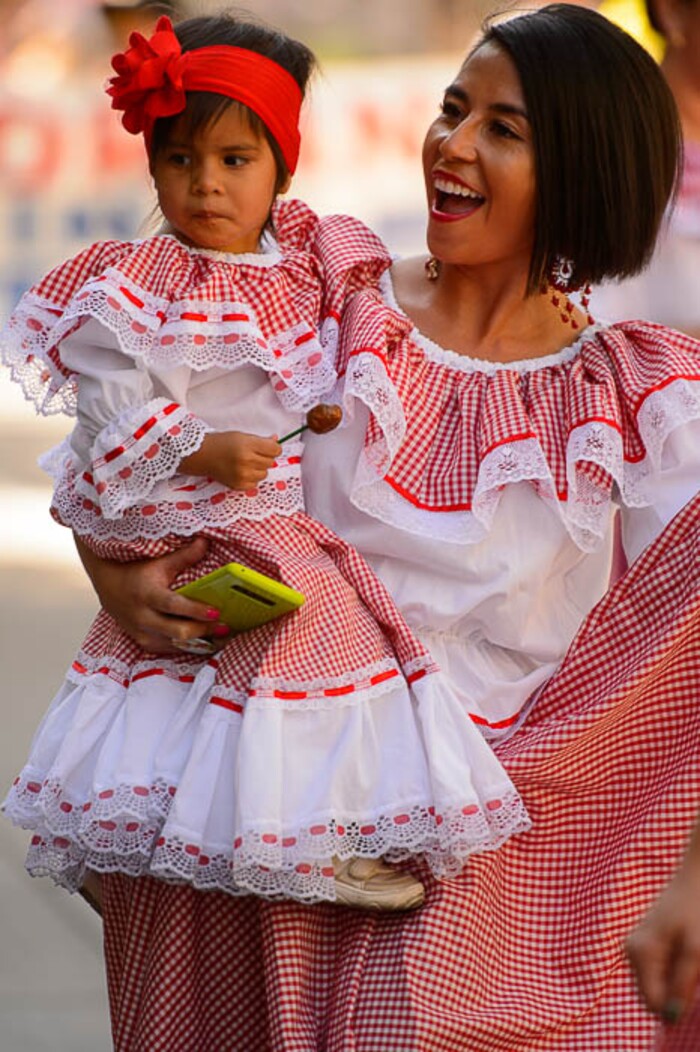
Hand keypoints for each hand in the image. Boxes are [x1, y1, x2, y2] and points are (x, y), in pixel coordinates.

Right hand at [74, 535, 228, 653]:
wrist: (109, 587)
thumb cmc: (136, 572)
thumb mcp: (159, 563)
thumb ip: (184, 556)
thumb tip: (205, 542)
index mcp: (147, 595)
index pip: (173, 606)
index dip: (195, 611)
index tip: (216, 612)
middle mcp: (143, 618)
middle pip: (177, 631)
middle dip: (204, 631)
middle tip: (226, 627)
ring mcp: (142, 634)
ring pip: (176, 645)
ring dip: (200, 642)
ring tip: (222, 637)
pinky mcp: (144, 643)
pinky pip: (170, 650)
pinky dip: (189, 647)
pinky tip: (206, 642)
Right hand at [179, 431, 280, 490]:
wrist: (203, 455)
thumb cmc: (222, 443)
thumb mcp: (242, 436)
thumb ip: (261, 440)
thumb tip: (276, 441)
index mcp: (248, 445)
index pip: (275, 450)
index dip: (274, 448)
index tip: (269, 447)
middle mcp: (246, 461)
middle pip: (271, 462)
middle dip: (265, 457)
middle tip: (254, 454)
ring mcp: (242, 475)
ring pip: (264, 474)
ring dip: (259, 469)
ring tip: (247, 463)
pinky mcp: (238, 485)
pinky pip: (255, 483)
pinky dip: (252, 478)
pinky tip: (242, 471)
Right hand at [625, 854, 699, 1020]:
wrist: (694, 880)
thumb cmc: (696, 911)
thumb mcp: (695, 951)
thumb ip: (681, 984)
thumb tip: (670, 1017)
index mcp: (639, 953)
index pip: (652, 1003)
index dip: (675, 1007)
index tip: (694, 992)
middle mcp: (630, 951)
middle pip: (650, 996)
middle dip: (673, 994)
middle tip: (693, 975)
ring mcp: (633, 947)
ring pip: (652, 985)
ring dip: (673, 983)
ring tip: (689, 961)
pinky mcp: (640, 945)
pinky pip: (653, 973)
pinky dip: (670, 973)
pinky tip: (683, 955)